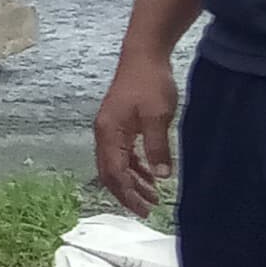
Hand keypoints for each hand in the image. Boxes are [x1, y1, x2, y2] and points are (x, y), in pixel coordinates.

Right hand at [92, 46, 177, 217]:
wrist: (143, 56)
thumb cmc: (150, 83)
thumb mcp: (158, 117)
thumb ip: (157, 148)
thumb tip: (161, 177)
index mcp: (109, 134)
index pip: (114, 174)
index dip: (128, 194)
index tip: (144, 210)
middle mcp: (104, 134)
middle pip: (110, 173)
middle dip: (127, 193)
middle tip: (147, 209)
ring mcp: (110, 129)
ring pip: (116, 164)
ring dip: (133, 181)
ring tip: (153, 195)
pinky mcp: (119, 124)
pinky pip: (123, 153)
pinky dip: (134, 167)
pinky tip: (150, 174)